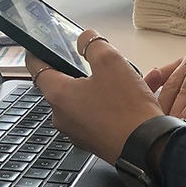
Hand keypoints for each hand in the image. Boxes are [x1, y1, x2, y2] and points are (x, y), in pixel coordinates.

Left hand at [26, 29, 162, 163]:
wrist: (148, 148)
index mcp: (59, 96)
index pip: (37, 69)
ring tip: (117, 81)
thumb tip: (85, 38)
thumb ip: (93, 44)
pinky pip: (94, 115)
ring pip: (80, 101)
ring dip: (93, 88)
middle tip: (93, 62)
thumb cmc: (127, 110)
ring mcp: (77, 132)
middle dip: (75, 71)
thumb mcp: (111, 62)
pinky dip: (104, 104)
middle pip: (61, 86)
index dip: (37, 54)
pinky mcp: (94, 141)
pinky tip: (125, 99)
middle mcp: (63, 117)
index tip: (37, 48)